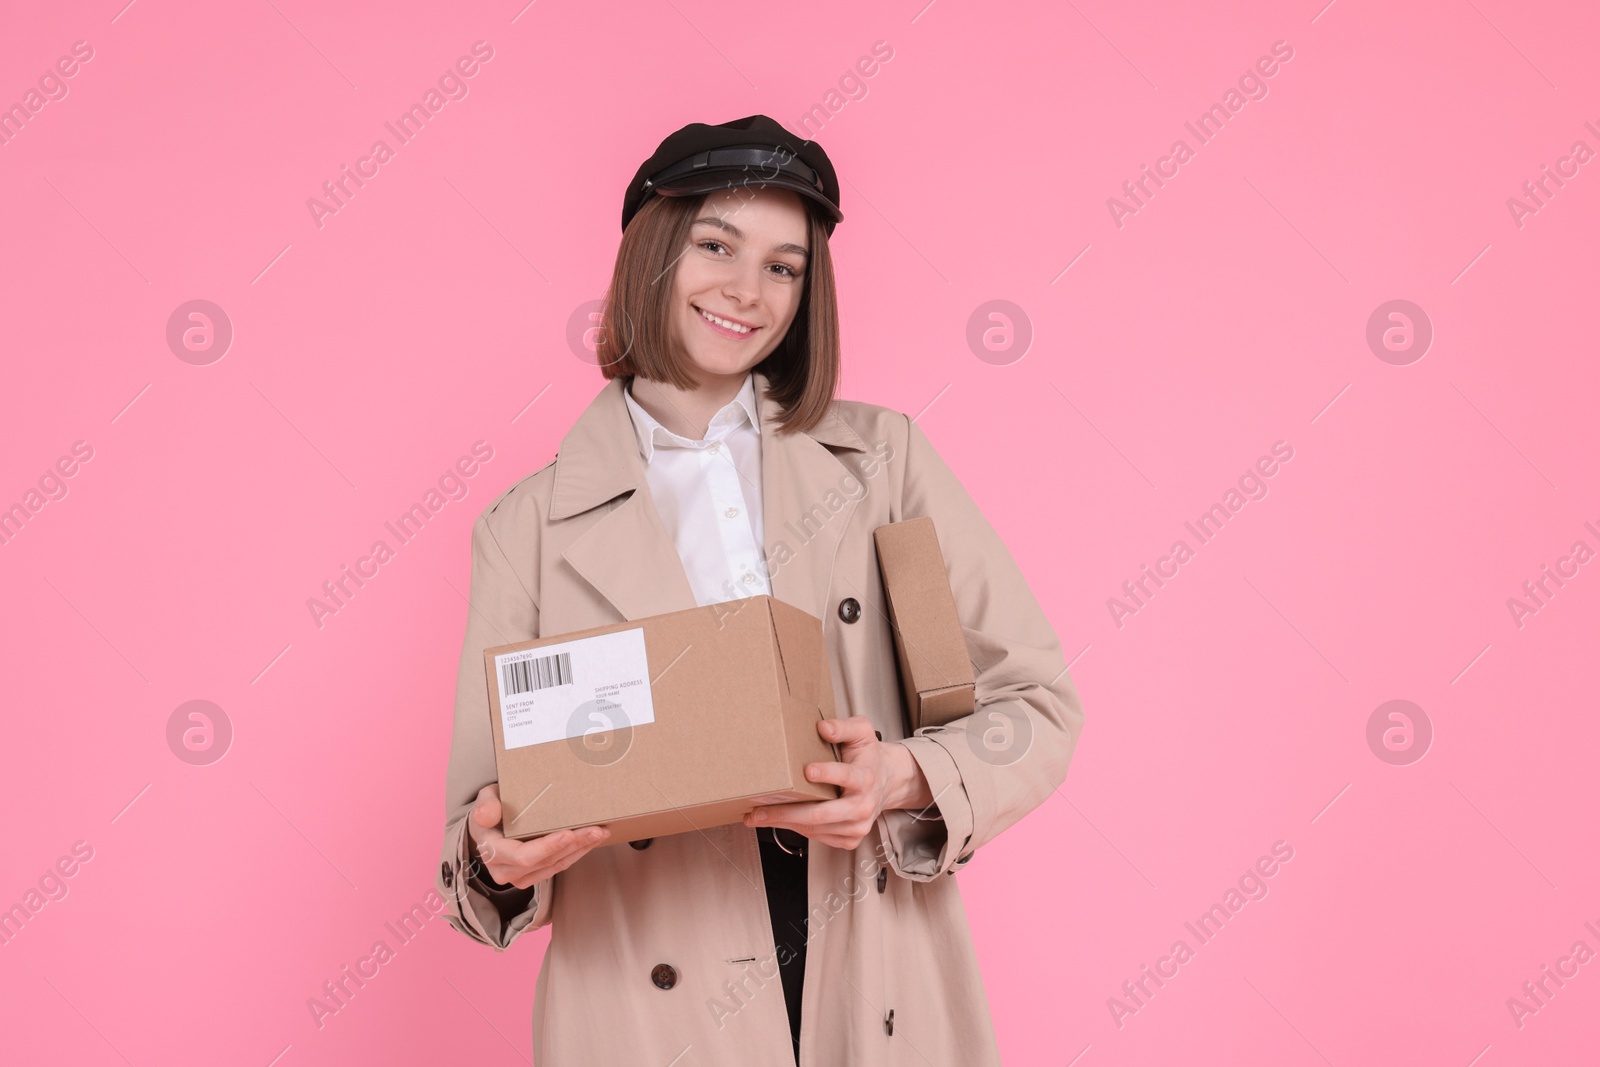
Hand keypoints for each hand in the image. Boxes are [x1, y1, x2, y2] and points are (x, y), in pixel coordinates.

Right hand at [466, 783, 610, 889]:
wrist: (487, 829)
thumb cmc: (490, 811)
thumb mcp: (484, 801)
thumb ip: (486, 806)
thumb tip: (486, 814)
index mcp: (492, 850)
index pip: (523, 855)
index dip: (547, 847)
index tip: (569, 834)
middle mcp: (504, 870)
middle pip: (545, 861)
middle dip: (574, 845)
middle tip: (596, 830)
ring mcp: (519, 876)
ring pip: (555, 865)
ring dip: (581, 849)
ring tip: (600, 832)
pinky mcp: (532, 876)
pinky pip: (558, 866)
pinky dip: (577, 853)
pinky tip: (591, 841)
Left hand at [741, 716, 930, 850]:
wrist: (886, 781)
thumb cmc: (867, 755)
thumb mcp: (862, 732)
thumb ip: (843, 727)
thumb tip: (823, 728)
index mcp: (866, 777)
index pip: (847, 776)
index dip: (828, 774)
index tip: (807, 770)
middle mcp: (863, 806)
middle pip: (821, 814)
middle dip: (787, 812)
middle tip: (760, 810)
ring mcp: (856, 826)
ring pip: (815, 828)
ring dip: (784, 822)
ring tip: (758, 815)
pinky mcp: (849, 839)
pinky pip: (817, 837)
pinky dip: (794, 829)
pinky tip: (778, 819)